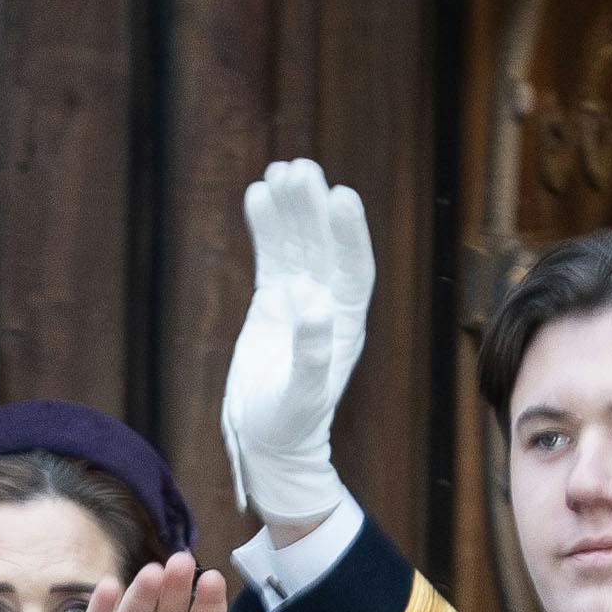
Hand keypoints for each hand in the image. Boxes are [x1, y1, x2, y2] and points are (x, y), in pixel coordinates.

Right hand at [220, 161, 371, 533]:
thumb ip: (310, 352)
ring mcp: (300, 298)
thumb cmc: (289, 427)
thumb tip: (312, 301)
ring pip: (298, 242)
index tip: (339, 196)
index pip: (353, 268)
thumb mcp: (300, 395)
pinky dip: (266, 225)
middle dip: (313, 207)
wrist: (270, 443)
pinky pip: (273, 254)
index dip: (348, 233)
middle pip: (324, 245)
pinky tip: (258, 192)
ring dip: (291, 207)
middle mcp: (327, 304)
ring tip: (279, 171)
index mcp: (345, 324)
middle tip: (300, 169)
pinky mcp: (274, 300)